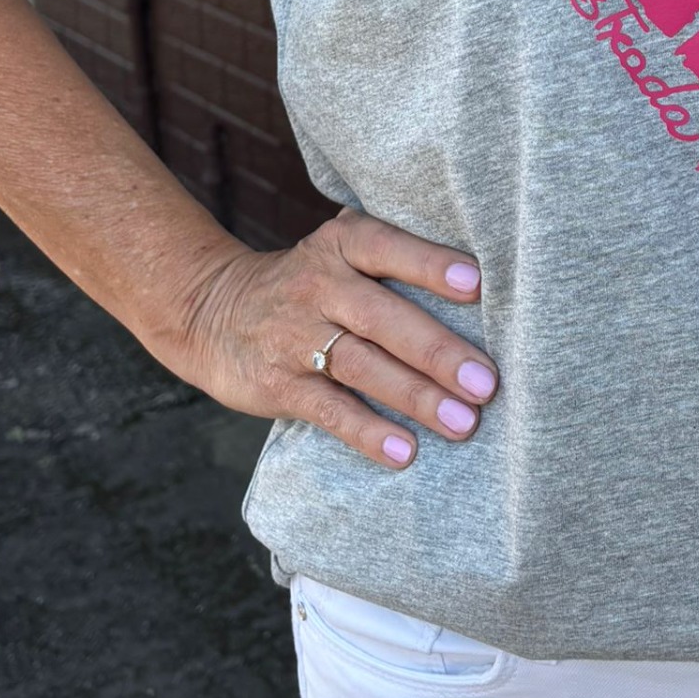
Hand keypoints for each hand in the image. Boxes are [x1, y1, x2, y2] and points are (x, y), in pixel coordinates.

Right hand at [167, 208, 497, 468]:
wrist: (211, 313)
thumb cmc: (310, 286)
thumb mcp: (339, 253)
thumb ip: (395, 259)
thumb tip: (488, 284)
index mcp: (341, 246)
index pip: (389, 248)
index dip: (430, 265)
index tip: (477, 287)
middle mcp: (318, 285)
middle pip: (384, 318)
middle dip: (437, 352)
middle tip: (487, 382)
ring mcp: (295, 336)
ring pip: (362, 366)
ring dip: (415, 397)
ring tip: (463, 422)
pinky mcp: (278, 384)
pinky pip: (328, 409)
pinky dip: (366, 431)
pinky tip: (404, 451)